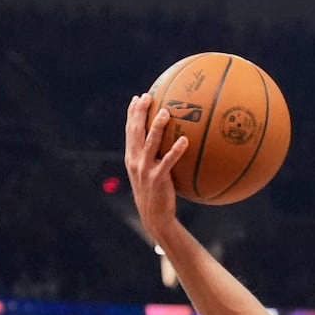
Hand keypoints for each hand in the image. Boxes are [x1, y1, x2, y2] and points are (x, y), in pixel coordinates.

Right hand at [123, 93, 186, 239]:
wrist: (154, 217)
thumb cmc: (156, 194)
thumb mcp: (150, 174)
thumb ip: (154, 157)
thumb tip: (170, 140)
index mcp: (132, 158)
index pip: (129, 131)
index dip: (132, 114)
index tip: (137, 98)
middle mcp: (135, 161)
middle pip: (135, 132)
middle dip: (140, 113)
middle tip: (148, 97)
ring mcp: (145, 170)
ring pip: (150, 143)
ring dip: (157, 126)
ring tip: (166, 112)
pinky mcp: (157, 179)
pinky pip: (168, 162)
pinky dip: (176, 150)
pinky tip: (185, 140)